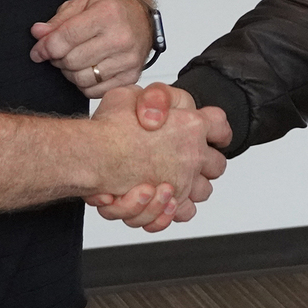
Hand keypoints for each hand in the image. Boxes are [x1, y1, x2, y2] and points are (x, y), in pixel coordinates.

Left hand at [29, 0, 151, 96]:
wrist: (142, 21)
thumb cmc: (112, 11)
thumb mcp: (85, 4)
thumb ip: (59, 20)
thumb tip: (38, 33)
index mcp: (108, 14)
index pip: (66, 37)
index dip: (45, 47)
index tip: (38, 51)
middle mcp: (121, 37)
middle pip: (71, 61)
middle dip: (59, 59)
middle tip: (60, 53)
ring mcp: (128, 60)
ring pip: (81, 79)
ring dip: (71, 73)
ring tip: (75, 60)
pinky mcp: (131, 77)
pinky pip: (94, 92)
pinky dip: (85, 84)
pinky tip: (89, 70)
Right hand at [86, 83, 230, 231]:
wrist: (87, 155)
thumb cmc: (107, 125)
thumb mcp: (130, 94)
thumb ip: (154, 99)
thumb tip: (162, 114)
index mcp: (191, 124)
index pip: (220, 125)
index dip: (217, 129)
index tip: (212, 133)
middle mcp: (191, 155)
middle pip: (217, 164)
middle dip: (205, 163)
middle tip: (184, 157)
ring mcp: (182, 182)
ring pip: (202, 192)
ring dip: (189, 186)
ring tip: (165, 181)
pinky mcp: (166, 205)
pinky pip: (181, 214)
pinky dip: (172, 210)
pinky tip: (159, 200)